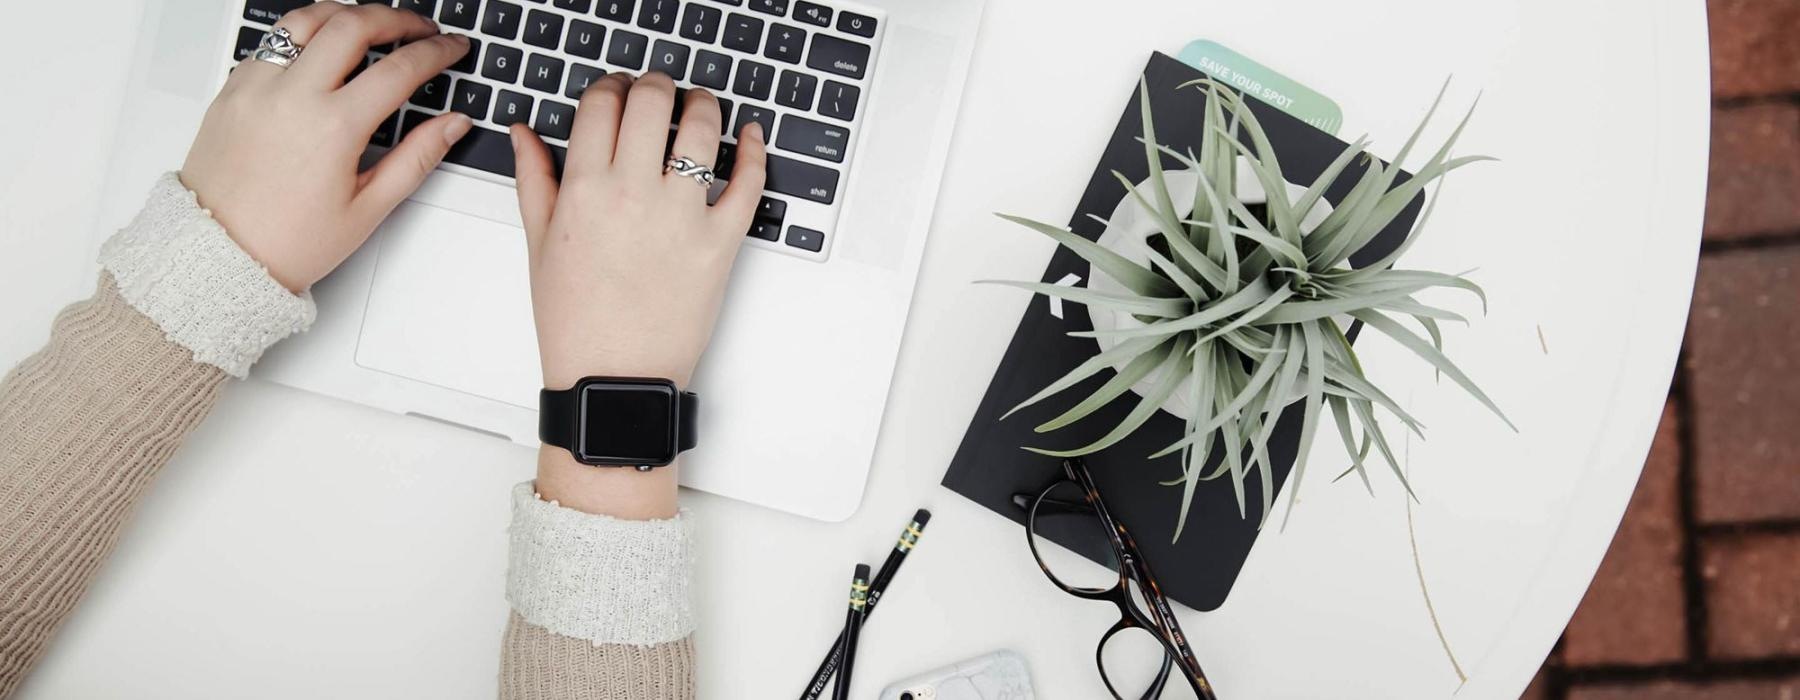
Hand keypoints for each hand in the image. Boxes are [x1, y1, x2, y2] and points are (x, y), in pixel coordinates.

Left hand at [181, 3, 472, 291]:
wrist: (218, 255)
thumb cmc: (287, 241)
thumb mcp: (368, 208)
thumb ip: (416, 158)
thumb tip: (452, 125)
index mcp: (332, 127)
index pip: (399, 68)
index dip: (436, 51)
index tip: (451, 48)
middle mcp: (292, 96)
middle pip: (353, 24)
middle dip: (397, 18)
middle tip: (420, 28)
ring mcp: (257, 87)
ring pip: (307, 19)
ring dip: (347, 13)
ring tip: (371, 24)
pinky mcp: (232, 89)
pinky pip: (272, 42)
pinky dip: (304, 35)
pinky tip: (322, 50)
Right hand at [512, 72, 766, 390]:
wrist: (614, 378)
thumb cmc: (576, 320)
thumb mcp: (539, 245)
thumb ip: (534, 179)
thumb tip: (524, 132)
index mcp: (584, 190)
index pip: (601, 104)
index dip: (611, 86)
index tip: (617, 91)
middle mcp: (633, 194)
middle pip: (652, 102)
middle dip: (656, 84)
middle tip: (659, 91)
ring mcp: (681, 217)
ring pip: (702, 129)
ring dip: (704, 105)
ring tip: (700, 107)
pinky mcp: (721, 243)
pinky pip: (748, 183)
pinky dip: (755, 151)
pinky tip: (752, 136)